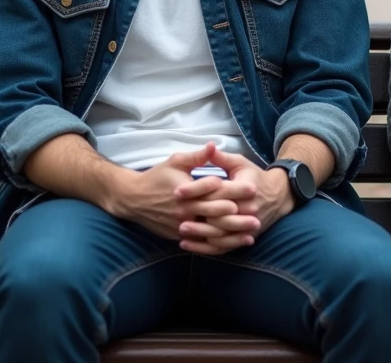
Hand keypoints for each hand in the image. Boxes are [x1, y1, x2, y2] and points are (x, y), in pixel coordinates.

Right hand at [111, 142, 259, 246]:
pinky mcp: (179, 235)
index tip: (253, 187)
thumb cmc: (156, 177)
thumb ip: (197, 156)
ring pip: (210, 232)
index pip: (215, 190)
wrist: (133, 199)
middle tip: (258, 214)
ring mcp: (181, 225)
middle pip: (216, 213)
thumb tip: (214, 145)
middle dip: (238, 215)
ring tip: (251, 234)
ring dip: (232, 234)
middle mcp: (185, 210)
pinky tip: (233, 244)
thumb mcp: (175, 162)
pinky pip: (201, 243)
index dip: (234, 189)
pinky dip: (218, 244)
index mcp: (187, 190)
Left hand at [173, 147, 293, 253]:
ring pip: (222, 234)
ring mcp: (247, 225)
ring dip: (201, 235)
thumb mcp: (240, 163)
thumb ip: (222, 158)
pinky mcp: (245, 236)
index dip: (196, 191)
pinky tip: (190, 245)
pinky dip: (207, 248)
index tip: (177, 191)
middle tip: (177, 218)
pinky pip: (225, 246)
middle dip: (199, 218)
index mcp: (245, 188)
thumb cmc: (254, 177)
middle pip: (219, 216)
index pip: (217, 191)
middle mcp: (247, 208)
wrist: (277, 196)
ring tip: (181, 233)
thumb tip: (208, 147)